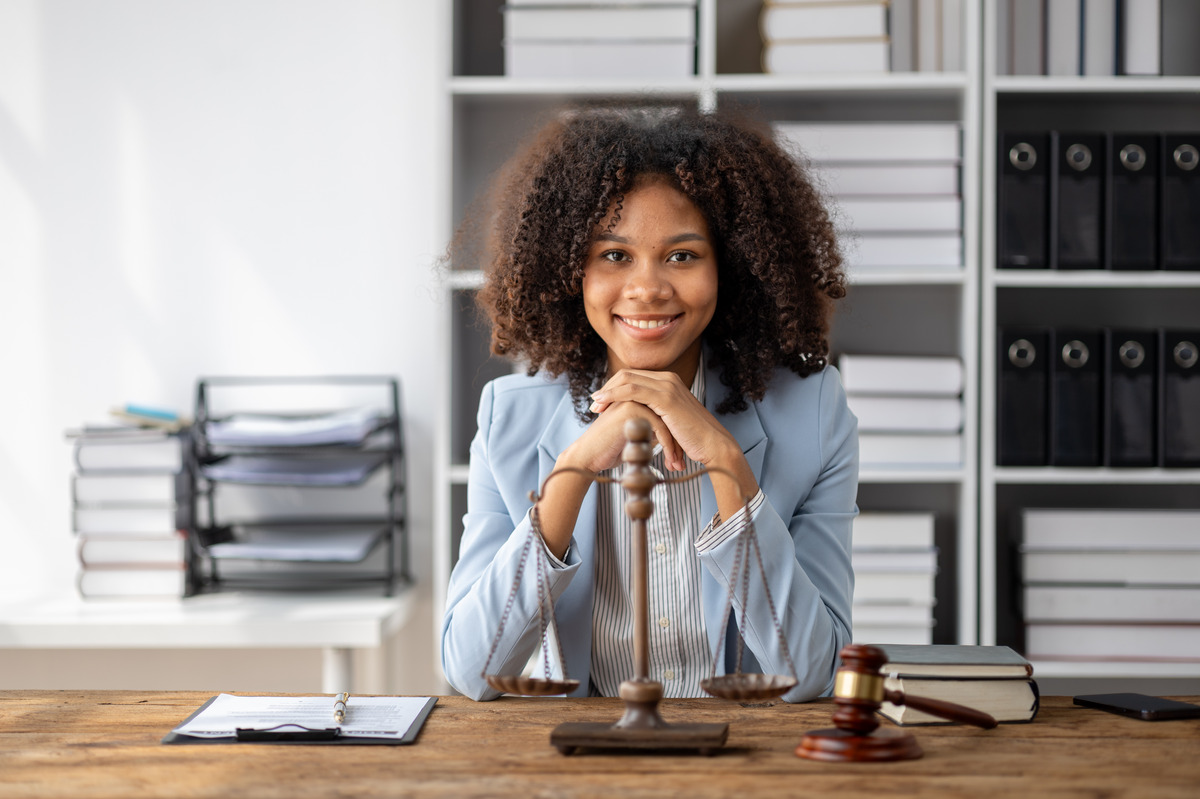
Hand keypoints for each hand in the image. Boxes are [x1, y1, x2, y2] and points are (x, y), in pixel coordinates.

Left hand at [589, 369, 728, 471]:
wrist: (714, 445)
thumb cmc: (694, 440)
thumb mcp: (671, 423)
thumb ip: (657, 416)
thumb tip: (641, 422)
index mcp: (668, 382)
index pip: (634, 377)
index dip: (614, 388)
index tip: (601, 402)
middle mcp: (668, 379)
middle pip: (627, 375)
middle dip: (607, 388)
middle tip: (594, 404)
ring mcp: (668, 386)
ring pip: (627, 379)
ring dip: (607, 392)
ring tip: (594, 406)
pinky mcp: (666, 397)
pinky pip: (633, 390)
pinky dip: (614, 395)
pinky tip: (603, 404)